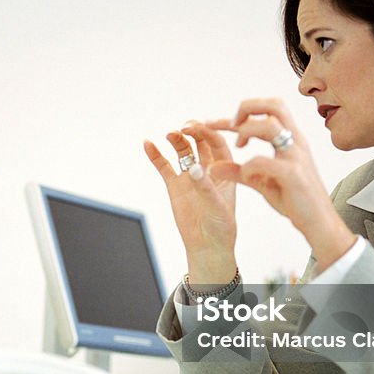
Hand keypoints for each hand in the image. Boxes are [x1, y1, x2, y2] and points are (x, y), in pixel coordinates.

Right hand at [144, 120, 237, 284]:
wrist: (207, 246)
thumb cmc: (221, 227)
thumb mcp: (217, 206)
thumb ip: (204, 186)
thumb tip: (192, 167)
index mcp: (225, 169)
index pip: (217, 143)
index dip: (207, 132)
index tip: (197, 128)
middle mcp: (207, 168)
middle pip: (199, 141)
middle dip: (192, 131)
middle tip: (183, 127)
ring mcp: (190, 175)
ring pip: (182, 150)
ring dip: (176, 139)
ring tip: (169, 134)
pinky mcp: (174, 185)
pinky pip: (164, 166)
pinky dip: (156, 155)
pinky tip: (148, 144)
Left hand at [207, 97, 356, 270]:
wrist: (319, 223)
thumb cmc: (294, 199)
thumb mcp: (262, 182)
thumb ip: (239, 171)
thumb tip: (213, 166)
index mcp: (291, 139)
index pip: (267, 110)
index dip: (240, 112)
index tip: (215, 122)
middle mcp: (295, 142)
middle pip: (273, 104)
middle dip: (245, 108)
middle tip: (230, 125)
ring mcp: (296, 156)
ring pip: (270, 125)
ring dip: (246, 131)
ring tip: (238, 147)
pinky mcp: (293, 175)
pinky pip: (265, 160)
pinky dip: (249, 165)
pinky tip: (247, 174)